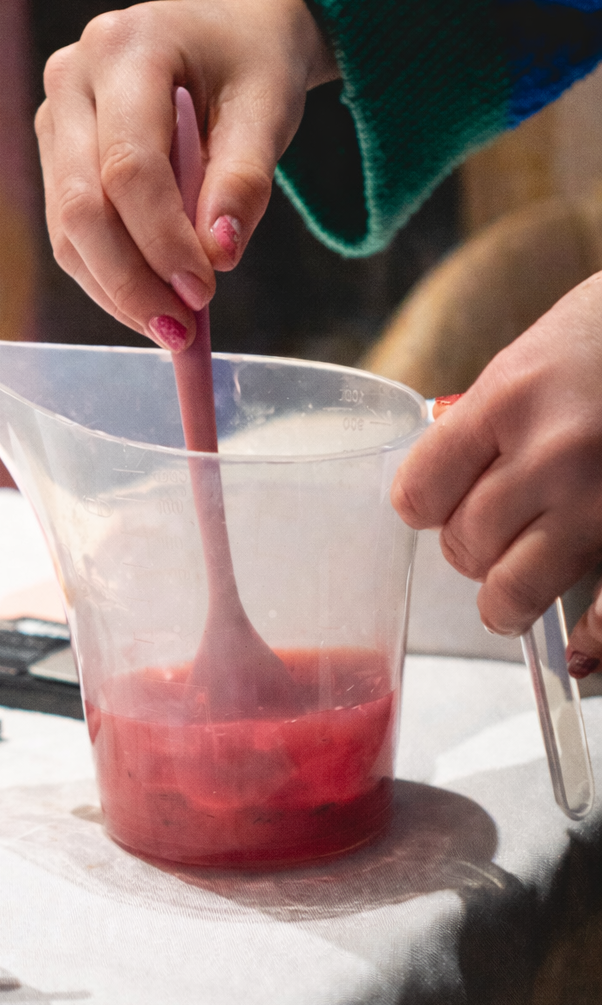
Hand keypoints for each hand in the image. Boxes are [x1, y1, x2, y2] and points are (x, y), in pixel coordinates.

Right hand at [35, 0, 336, 350]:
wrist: (228, 33)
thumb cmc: (250, 66)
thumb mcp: (269, 110)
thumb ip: (244, 180)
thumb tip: (219, 256)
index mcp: (127, 47)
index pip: (130, 166)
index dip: (163, 241)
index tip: (203, 294)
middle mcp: (73, 76)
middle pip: (81, 203)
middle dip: (130, 280)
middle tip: (180, 332)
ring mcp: (54, 116)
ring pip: (67, 228)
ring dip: (116, 290)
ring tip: (172, 328)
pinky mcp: (54, 154)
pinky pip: (69, 233)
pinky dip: (108, 278)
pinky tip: (150, 302)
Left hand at [391, 272, 601, 671]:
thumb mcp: (529, 359)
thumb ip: (483, 422)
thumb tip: (440, 482)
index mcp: (507, 401)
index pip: (420, 494)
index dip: (425, 505)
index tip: (436, 506)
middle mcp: (552, 454)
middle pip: (465, 544)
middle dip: (468, 546)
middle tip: (486, 537)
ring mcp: (601, 498)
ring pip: (516, 588)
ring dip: (506, 599)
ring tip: (509, 598)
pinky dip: (592, 639)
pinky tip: (581, 646)